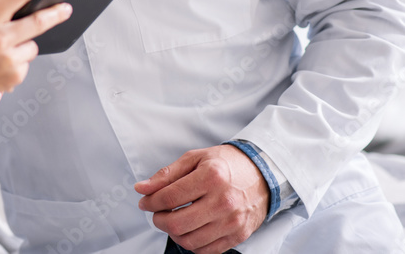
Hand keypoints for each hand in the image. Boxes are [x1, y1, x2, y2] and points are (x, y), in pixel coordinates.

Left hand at [135, 145, 268, 253]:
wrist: (262, 173)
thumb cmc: (226, 164)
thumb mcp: (195, 158)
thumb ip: (166, 174)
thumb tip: (142, 188)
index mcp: (211, 177)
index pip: (169, 197)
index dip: (150, 201)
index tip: (145, 201)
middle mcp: (223, 201)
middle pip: (177, 223)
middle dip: (158, 219)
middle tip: (157, 212)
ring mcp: (232, 221)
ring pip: (189, 241)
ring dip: (173, 233)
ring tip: (173, 220)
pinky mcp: (238, 235)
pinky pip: (206, 250)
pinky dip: (192, 243)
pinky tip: (190, 229)